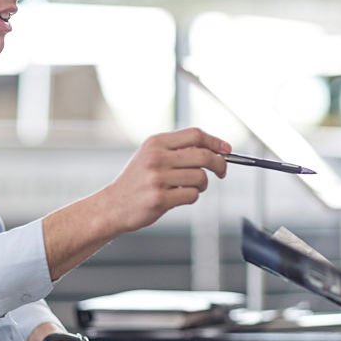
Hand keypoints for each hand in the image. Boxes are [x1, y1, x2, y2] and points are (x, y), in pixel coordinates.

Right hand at [105, 127, 230, 233]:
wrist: (113, 206)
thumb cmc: (138, 182)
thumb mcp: (152, 157)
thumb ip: (178, 150)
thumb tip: (215, 149)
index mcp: (155, 143)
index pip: (195, 135)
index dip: (215, 142)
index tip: (227, 150)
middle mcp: (156, 158)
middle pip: (203, 155)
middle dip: (219, 164)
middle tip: (222, 172)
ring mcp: (157, 178)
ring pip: (200, 177)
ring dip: (202, 185)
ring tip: (190, 188)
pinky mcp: (159, 198)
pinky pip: (192, 195)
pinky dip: (192, 197)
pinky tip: (179, 197)